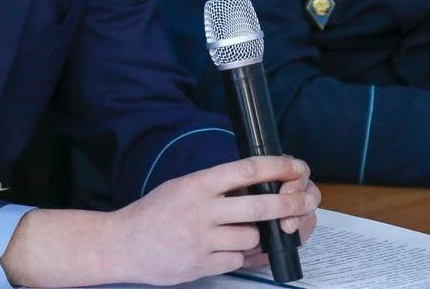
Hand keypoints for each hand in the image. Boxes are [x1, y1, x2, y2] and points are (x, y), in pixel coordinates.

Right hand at [0, 156, 318, 287]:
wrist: (122, 243)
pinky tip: (238, 250)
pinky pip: (240, 261)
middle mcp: (202, 209)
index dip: (278, 166)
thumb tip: (257, 186)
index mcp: (197, 184)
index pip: (246, 170)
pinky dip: (244, 256)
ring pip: (254, 237)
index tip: (297, 166)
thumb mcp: (181, 188)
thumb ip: (215, 188)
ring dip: (260, 236)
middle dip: (291, 203)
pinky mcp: (203, 264)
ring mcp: (203, 239)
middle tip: (306, 201)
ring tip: (251, 232)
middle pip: (260, 205)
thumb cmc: (153, 214)